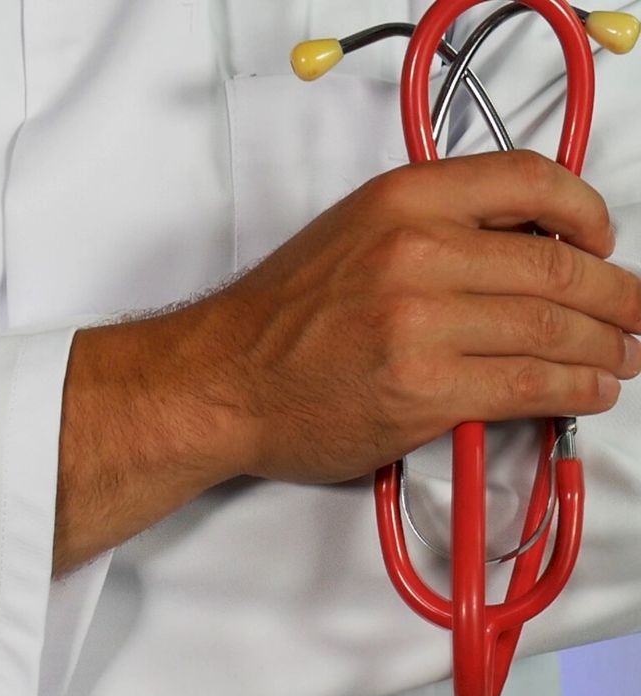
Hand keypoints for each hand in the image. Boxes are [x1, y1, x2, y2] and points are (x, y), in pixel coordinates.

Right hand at [55, 150, 640, 572]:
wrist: (220, 380)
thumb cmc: (277, 318)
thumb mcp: (351, 234)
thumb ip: (433, 228)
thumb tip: (522, 248)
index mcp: (401, 201)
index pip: (530, 181)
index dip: (587, 213)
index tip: (603, 240)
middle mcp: (415, 252)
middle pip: (559, 266)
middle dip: (616, 297)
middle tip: (633, 315)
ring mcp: (421, 324)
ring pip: (555, 328)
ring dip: (606, 348)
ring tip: (619, 358)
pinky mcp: (424, 391)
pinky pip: (530, 385)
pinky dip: (575, 389)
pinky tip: (588, 390)